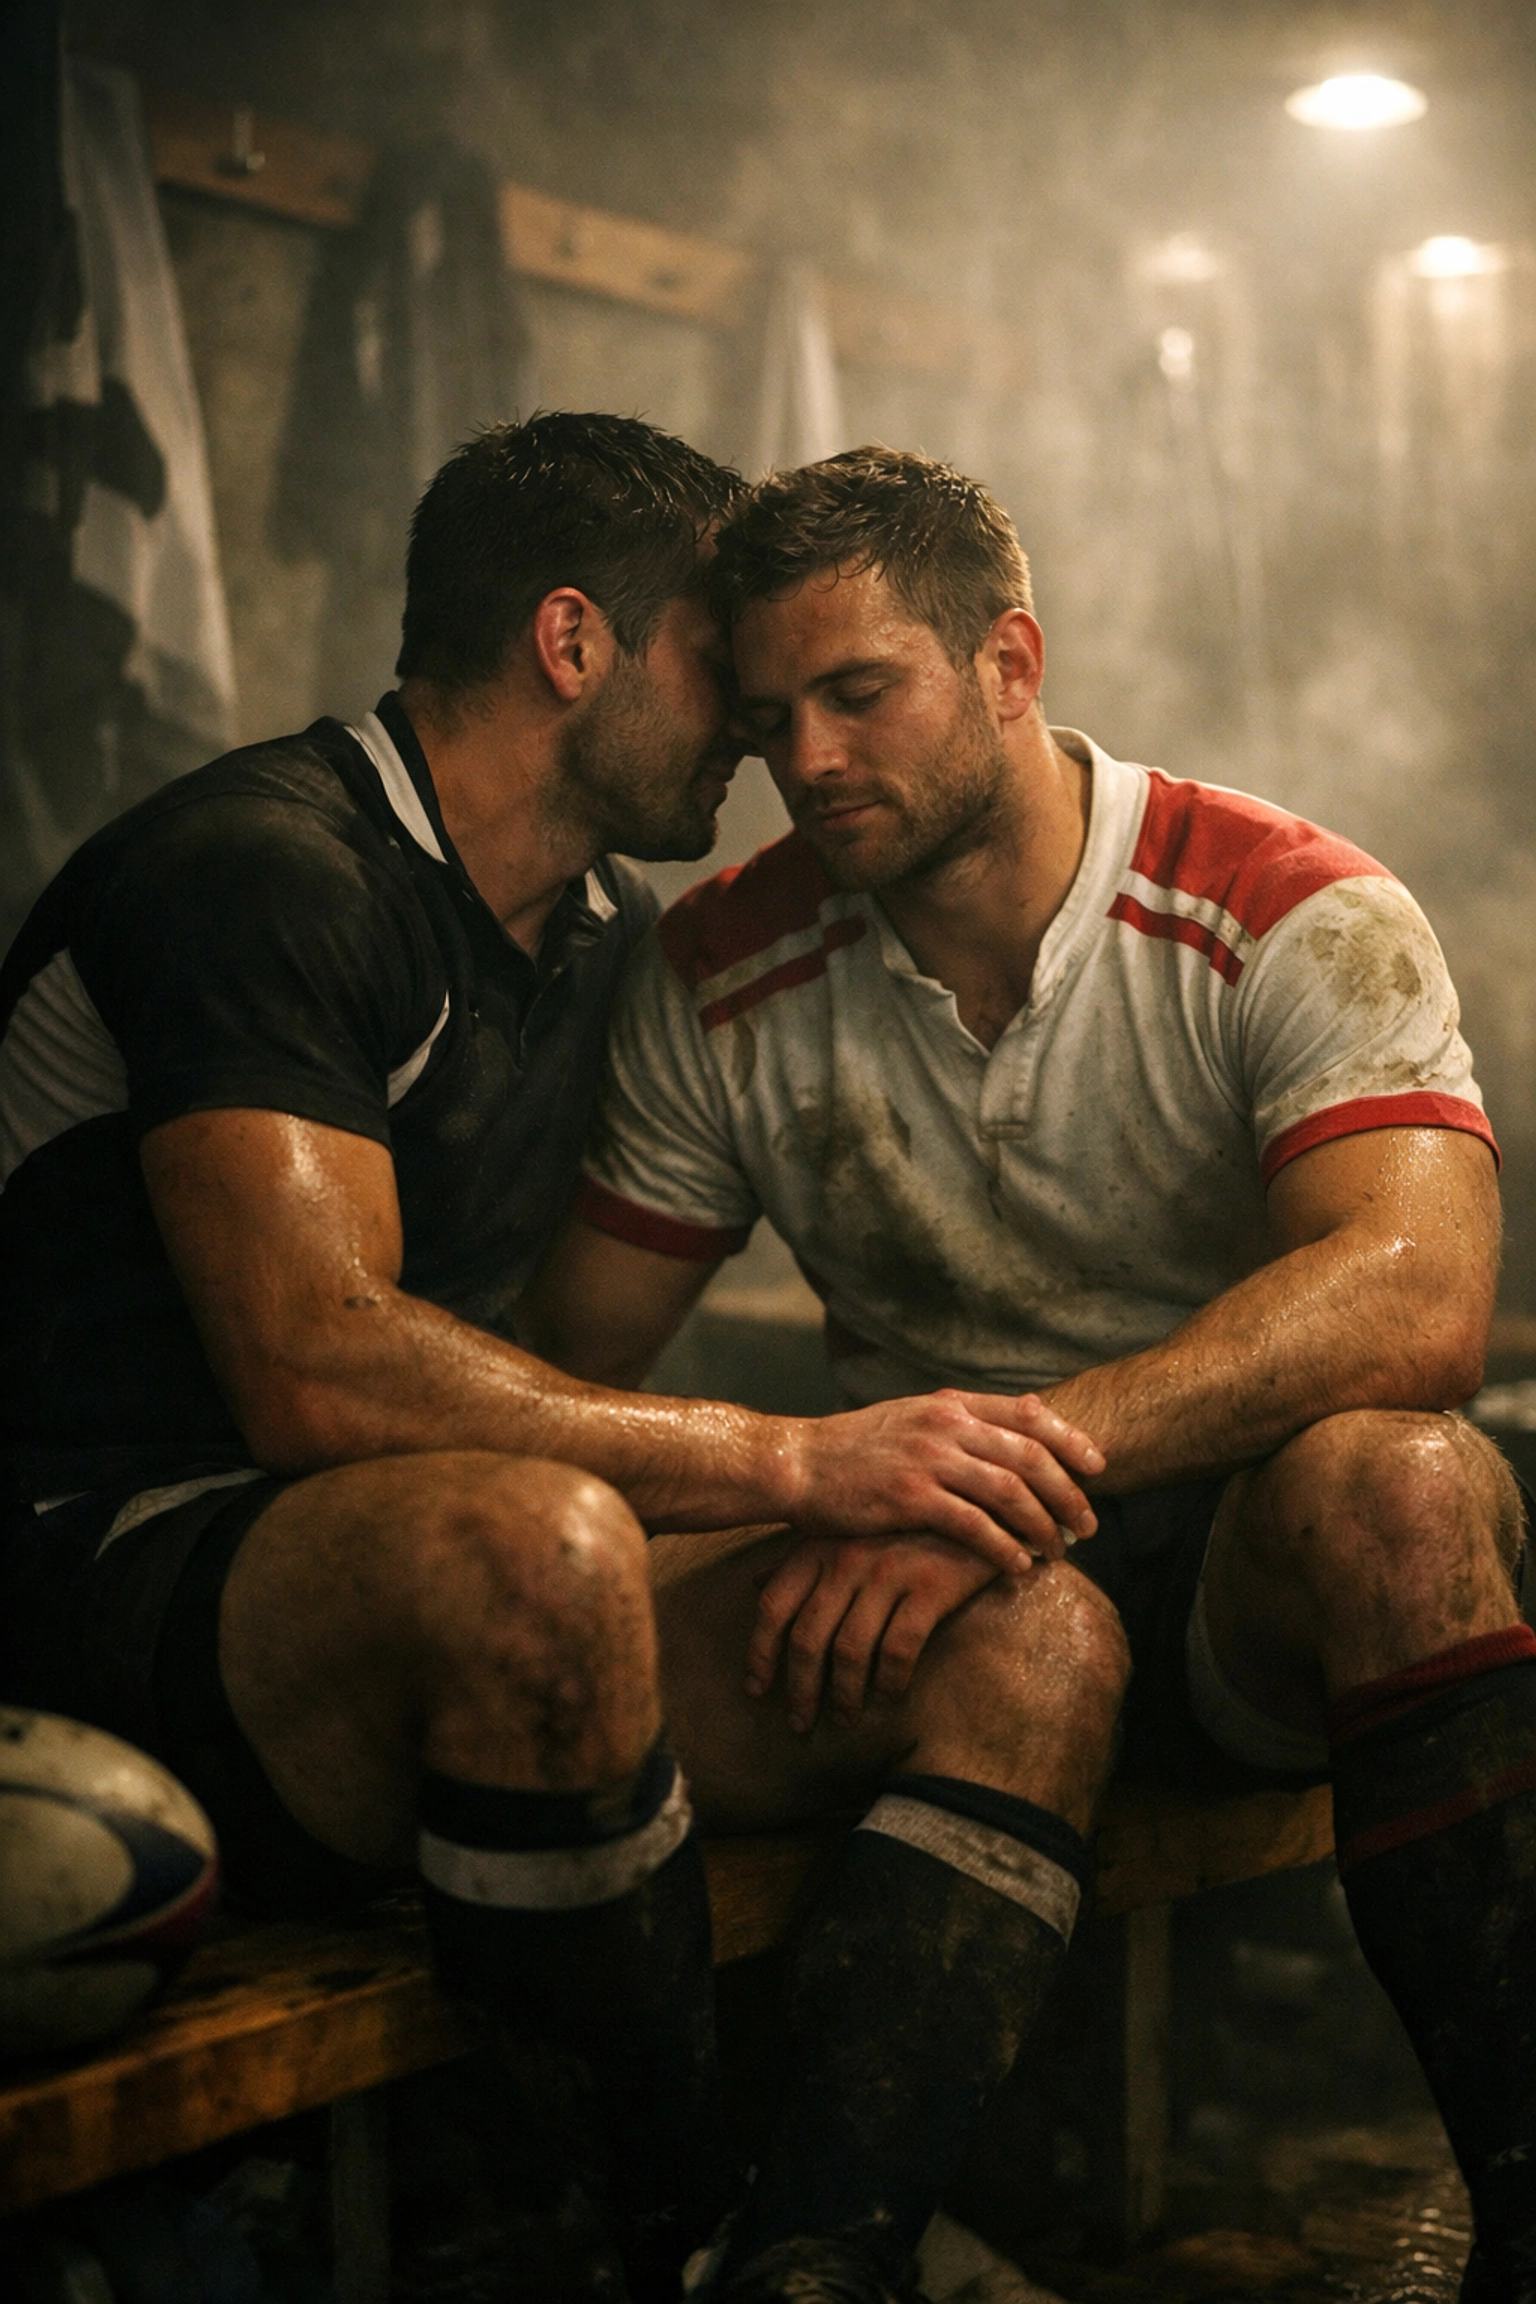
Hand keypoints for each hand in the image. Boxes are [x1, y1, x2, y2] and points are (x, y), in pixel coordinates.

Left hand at [747, 1531, 997, 1732]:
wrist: (975, 1501)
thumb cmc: (903, 1522)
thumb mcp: (847, 1529)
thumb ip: (802, 1558)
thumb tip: (754, 1584)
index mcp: (820, 1545)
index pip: (774, 1605)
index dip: (760, 1653)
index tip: (756, 1690)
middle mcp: (847, 1558)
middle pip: (808, 1638)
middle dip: (800, 1689)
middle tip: (800, 1724)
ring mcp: (888, 1572)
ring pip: (850, 1651)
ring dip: (844, 1696)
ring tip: (845, 1721)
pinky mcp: (930, 1587)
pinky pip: (899, 1649)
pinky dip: (890, 1682)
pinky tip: (889, 1698)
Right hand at [781, 1390, 1102, 1574]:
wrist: (798, 1464)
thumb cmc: (855, 1449)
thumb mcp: (910, 1418)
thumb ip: (958, 1423)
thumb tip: (1011, 1434)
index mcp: (949, 1404)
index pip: (1029, 1413)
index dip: (1070, 1439)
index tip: (1098, 1465)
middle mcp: (945, 1424)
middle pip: (1030, 1456)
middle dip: (1068, 1492)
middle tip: (1089, 1523)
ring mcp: (929, 1459)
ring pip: (1010, 1492)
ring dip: (1044, 1525)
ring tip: (1061, 1550)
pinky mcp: (910, 1498)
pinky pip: (974, 1526)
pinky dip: (1004, 1548)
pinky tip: (1018, 1567)